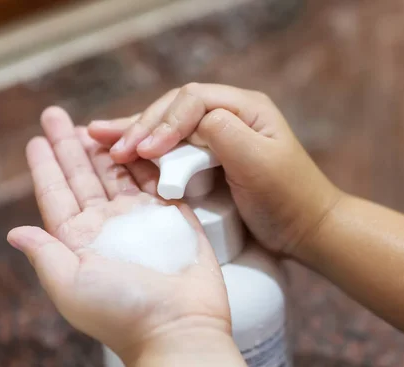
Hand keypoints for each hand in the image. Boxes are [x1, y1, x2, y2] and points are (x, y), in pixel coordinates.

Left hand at [7, 107, 229, 358]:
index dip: (45, 166)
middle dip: (70, 146)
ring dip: (105, 148)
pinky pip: (156, 178)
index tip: (35, 140)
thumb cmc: (123, 312)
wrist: (180, 326)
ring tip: (92, 124)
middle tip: (56, 116)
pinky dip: (145, 158)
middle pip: (84, 176)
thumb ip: (44, 254)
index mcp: (79, 240)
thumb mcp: (70, 284)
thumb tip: (15, 232)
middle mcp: (108, 226)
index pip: (56, 194)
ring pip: (118, 173)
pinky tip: (135, 140)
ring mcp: (142, 218)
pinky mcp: (174, 214)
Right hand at [88, 83, 341, 256]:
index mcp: (244, 107)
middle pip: (175, 109)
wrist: (307, 229)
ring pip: (169, 125)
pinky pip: (174, 146)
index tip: (146, 151)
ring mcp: (220, 135)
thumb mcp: (259, 162)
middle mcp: (230, 114)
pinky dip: (147, 149)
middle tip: (110, 146)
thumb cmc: (288, 198)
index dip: (165, 121)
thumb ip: (224, 132)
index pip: (193, 101)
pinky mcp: (212, 157)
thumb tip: (189, 119)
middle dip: (142, 126)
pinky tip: (121, 149)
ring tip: (96, 137)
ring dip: (135, 133)